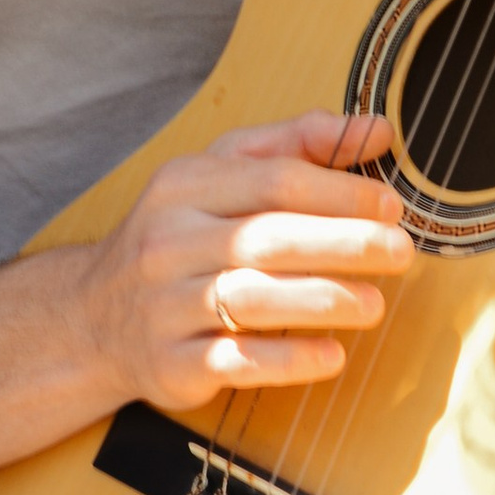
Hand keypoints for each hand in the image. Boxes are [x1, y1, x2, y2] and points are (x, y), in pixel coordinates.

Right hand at [79, 114, 410, 413]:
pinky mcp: (171, 362)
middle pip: (266, 238)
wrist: (94, 317)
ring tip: (375, 305)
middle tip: (400, 253)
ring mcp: (165, 304)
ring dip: (322, 302)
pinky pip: (236, 362)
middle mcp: (168, 241)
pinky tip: (331, 356)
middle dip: (343, 245)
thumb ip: (295, 145)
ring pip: (251, 300)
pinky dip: (288, 361)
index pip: (271, 181)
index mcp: (183, 185)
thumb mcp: (217, 174)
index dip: (338, 194)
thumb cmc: (176, 239)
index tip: (390, 207)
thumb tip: (375, 131)